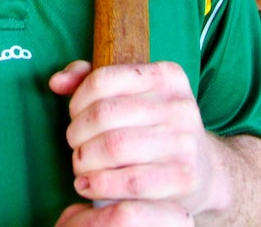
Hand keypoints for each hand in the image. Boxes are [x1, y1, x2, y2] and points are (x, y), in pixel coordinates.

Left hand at [49, 60, 227, 222]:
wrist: (204, 170)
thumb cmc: (154, 127)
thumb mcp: (130, 95)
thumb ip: (90, 81)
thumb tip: (56, 82)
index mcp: (166, 75)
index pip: (104, 78)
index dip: (78, 99)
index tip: (74, 115)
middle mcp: (179, 104)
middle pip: (105, 114)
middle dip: (77, 132)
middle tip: (74, 144)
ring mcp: (185, 140)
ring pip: (114, 147)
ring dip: (84, 159)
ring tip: (80, 165)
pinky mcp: (184, 176)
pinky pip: (129, 181)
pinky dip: (100, 185)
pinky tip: (89, 185)